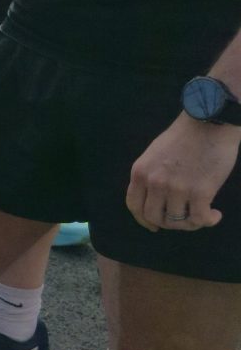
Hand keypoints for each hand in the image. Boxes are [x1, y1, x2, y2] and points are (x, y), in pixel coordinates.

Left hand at [126, 112, 238, 231]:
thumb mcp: (155, 154)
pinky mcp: (200, 192)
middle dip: (170, 223)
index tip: (154, 226)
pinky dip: (208, 221)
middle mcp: (154, 182)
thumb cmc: (185, 137)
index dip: (143, 220)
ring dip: (192, 223)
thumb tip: (155, 199)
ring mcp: (176, 188)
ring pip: (178, 221)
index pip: (134, 206)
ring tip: (203, 215)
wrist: (209, 123)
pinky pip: (200, 219)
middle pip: (155, 217)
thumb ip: (151, 175)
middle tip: (184, 219)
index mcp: (140, 172)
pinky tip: (215, 215)